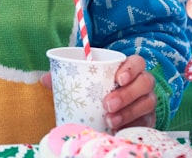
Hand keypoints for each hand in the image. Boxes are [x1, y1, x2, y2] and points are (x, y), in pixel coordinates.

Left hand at [39, 55, 154, 130]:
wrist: (107, 113)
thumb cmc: (96, 90)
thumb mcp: (83, 82)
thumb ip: (66, 77)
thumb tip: (44, 79)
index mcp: (128, 68)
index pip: (137, 62)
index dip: (131, 68)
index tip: (117, 78)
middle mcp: (142, 83)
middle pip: (144, 83)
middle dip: (127, 94)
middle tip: (107, 104)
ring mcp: (147, 101)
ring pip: (146, 104)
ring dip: (128, 113)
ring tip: (109, 120)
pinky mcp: (148, 120)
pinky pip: (146, 123)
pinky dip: (133, 126)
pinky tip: (119, 129)